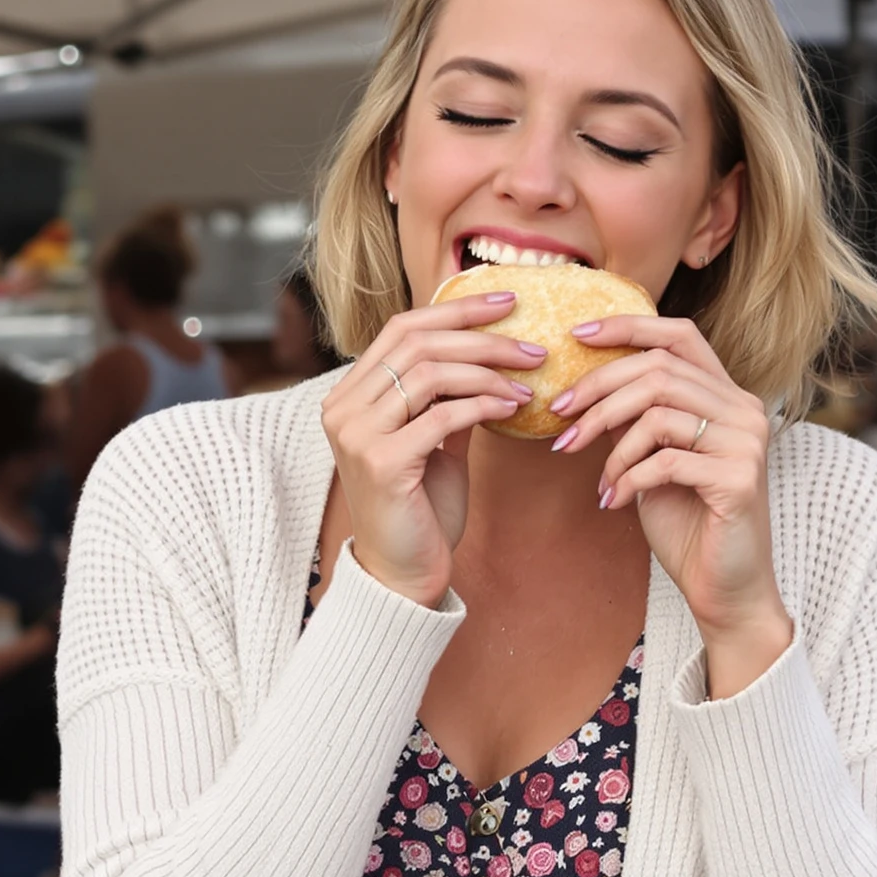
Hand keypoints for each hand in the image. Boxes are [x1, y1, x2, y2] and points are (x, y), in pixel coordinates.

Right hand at [320, 291, 543, 606]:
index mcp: (350, 395)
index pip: (402, 329)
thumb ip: (447, 399)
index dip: (456, 310)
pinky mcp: (380, 462)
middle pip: (417, 343)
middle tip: (533, 347)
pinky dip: (483, 405)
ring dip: (488, 371)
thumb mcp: (434, 442)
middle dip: (482, 338)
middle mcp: (343, 409)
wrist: (403, 574)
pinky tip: (514, 409)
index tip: (507, 301)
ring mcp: (356, 434)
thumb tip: (489, 354)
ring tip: (529, 381)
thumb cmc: (421, 510)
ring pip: (429, 373)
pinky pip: (441, 415)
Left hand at [553, 315, 791, 693]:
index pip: (678, 336)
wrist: (724, 588)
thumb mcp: (650, 459)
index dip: (627, 327)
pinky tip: (613, 502)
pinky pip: (665, 461)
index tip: (576, 337)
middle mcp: (744, 409)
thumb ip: (632, 420)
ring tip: (594, 476)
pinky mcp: (739, 479)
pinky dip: (628, 478)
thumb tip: (583, 386)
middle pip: (659, 371)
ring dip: (611, 444)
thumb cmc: (687, 523)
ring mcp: (747, 442)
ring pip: (659, 413)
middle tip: (561, 422)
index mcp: (727, 395)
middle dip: (599, 393)